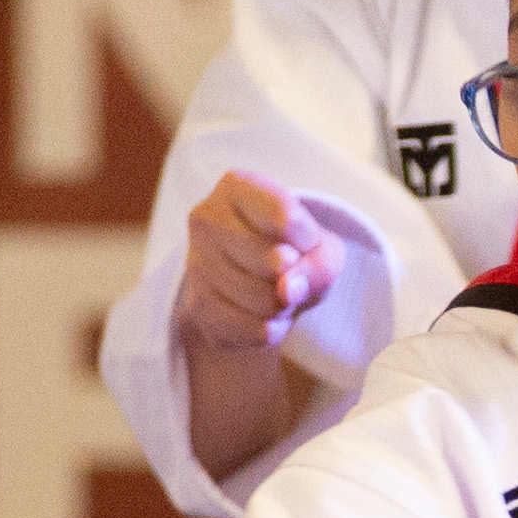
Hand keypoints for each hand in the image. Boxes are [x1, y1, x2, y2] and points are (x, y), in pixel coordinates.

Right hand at [175, 172, 341, 356]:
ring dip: (283, 307)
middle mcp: (206, 217)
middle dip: (295, 278)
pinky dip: (269, 331)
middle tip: (290, 275)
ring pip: (260, 299)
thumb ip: (320, 263)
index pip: (286, 218)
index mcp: (236, 187)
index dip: (309, 241)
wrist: (257, 282)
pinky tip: (268, 319)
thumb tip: (286, 290)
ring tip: (278, 296)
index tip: (303, 241)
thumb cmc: (293, 251)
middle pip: (272, 262)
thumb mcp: (322, 247)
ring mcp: (195, 262)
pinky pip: (244, 328)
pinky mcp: (195, 304)